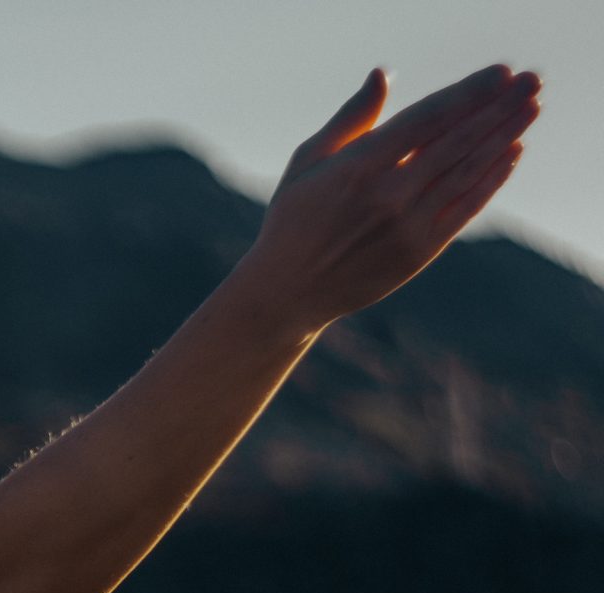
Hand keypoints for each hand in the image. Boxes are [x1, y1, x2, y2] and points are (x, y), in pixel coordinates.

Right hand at [242, 64, 540, 328]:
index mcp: (357, 167)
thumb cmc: (294, 218)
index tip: (499, 74)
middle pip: (456, 142)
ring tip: (530, 109)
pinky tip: (511, 152)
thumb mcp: (308, 162)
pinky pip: (465, 207)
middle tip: (530, 83)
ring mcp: (407, 225)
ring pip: (467, 171)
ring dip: (504, 136)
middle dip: (497, 109)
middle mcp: (388, 194)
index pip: (426, 120)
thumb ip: (351, 119)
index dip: (468, 94)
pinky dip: (491, 178)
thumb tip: (384, 76)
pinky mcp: (420, 251)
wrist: (288, 291)